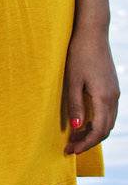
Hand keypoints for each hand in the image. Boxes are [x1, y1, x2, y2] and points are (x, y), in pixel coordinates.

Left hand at [63, 23, 119, 154]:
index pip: (98, 131)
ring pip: (108, 122)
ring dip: (93, 132)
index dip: (85, 144)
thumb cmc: (79, 54)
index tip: (70, 151)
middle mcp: (113, 98)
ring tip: (74, 137)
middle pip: (105, 130)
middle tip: (70, 147)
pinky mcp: (112, 87)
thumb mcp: (72, 80)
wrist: (92, 33)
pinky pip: (108, 112)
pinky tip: (82, 121)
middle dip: (88, 141)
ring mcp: (115, 92)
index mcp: (104, 98)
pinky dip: (97, 121)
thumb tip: (75, 128)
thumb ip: (75, 105)